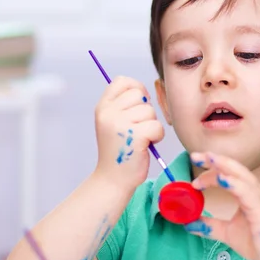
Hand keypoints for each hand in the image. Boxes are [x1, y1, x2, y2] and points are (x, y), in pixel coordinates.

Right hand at [93, 76, 163, 191]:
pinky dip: (157, 136)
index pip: (122, 81)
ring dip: (151, 125)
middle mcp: (108, 113)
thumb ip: (124, 105)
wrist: (113, 179)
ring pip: (150, 111)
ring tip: (140, 139)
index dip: (136, 89)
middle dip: (145, 110)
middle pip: (140, 94)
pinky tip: (146, 145)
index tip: (138, 105)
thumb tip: (145, 91)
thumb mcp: (114, 122)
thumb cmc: (120, 150)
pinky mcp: (135, 136)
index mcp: (103, 107)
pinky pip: (157, 126)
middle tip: (138, 128)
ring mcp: (120, 124)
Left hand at [187, 152, 259, 259]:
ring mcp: (259, 198)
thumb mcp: (227, 232)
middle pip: (232, 168)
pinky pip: (246, 191)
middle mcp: (253, 191)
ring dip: (222, 165)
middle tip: (194, 156)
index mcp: (247, 193)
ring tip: (207, 158)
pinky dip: (233, 182)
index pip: (228, 173)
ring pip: (239, 174)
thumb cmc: (259, 243)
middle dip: (213, 160)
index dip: (211, 168)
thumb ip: (209, 225)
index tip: (193, 168)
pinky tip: (221, 179)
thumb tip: (189, 223)